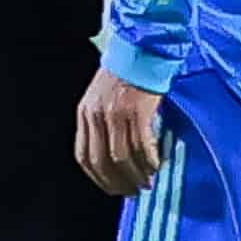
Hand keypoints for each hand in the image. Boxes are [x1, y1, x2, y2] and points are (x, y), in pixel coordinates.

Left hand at [76, 69, 165, 195]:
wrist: (142, 48)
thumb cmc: (125, 72)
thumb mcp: (101, 97)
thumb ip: (101, 122)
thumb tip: (113, 155)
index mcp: (85, 113)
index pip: (83, 156)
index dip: (97, 178)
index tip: (112, 188)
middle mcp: (97, 116)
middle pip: (102, 162)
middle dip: (118, 182)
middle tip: (132, 191)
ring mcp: (116, 114)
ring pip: (122, 158)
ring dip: (136, 175)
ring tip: (146, 182)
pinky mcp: (138, 112)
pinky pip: (142, 146)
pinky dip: (149, 161)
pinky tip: (156, 166)